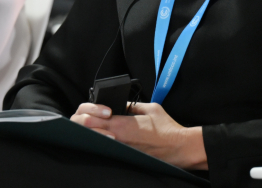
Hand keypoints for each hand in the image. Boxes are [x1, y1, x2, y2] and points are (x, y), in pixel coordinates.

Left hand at [71, 102, 207, 169]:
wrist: (179, 148)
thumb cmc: (167, 129)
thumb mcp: (150, 108)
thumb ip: (131, 105)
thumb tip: (120, 104)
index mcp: (120, 123)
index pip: (90, 116)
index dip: (87, 111)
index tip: (96, 109)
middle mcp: (116, 137)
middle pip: (85, 129)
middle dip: (81, 122)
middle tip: (88, 118)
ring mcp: (119, 149)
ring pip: (92, 141)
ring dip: (89, 132)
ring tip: (94, 128)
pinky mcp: (124, 157)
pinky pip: (105, 149)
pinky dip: (100, 143)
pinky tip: (104, 139)